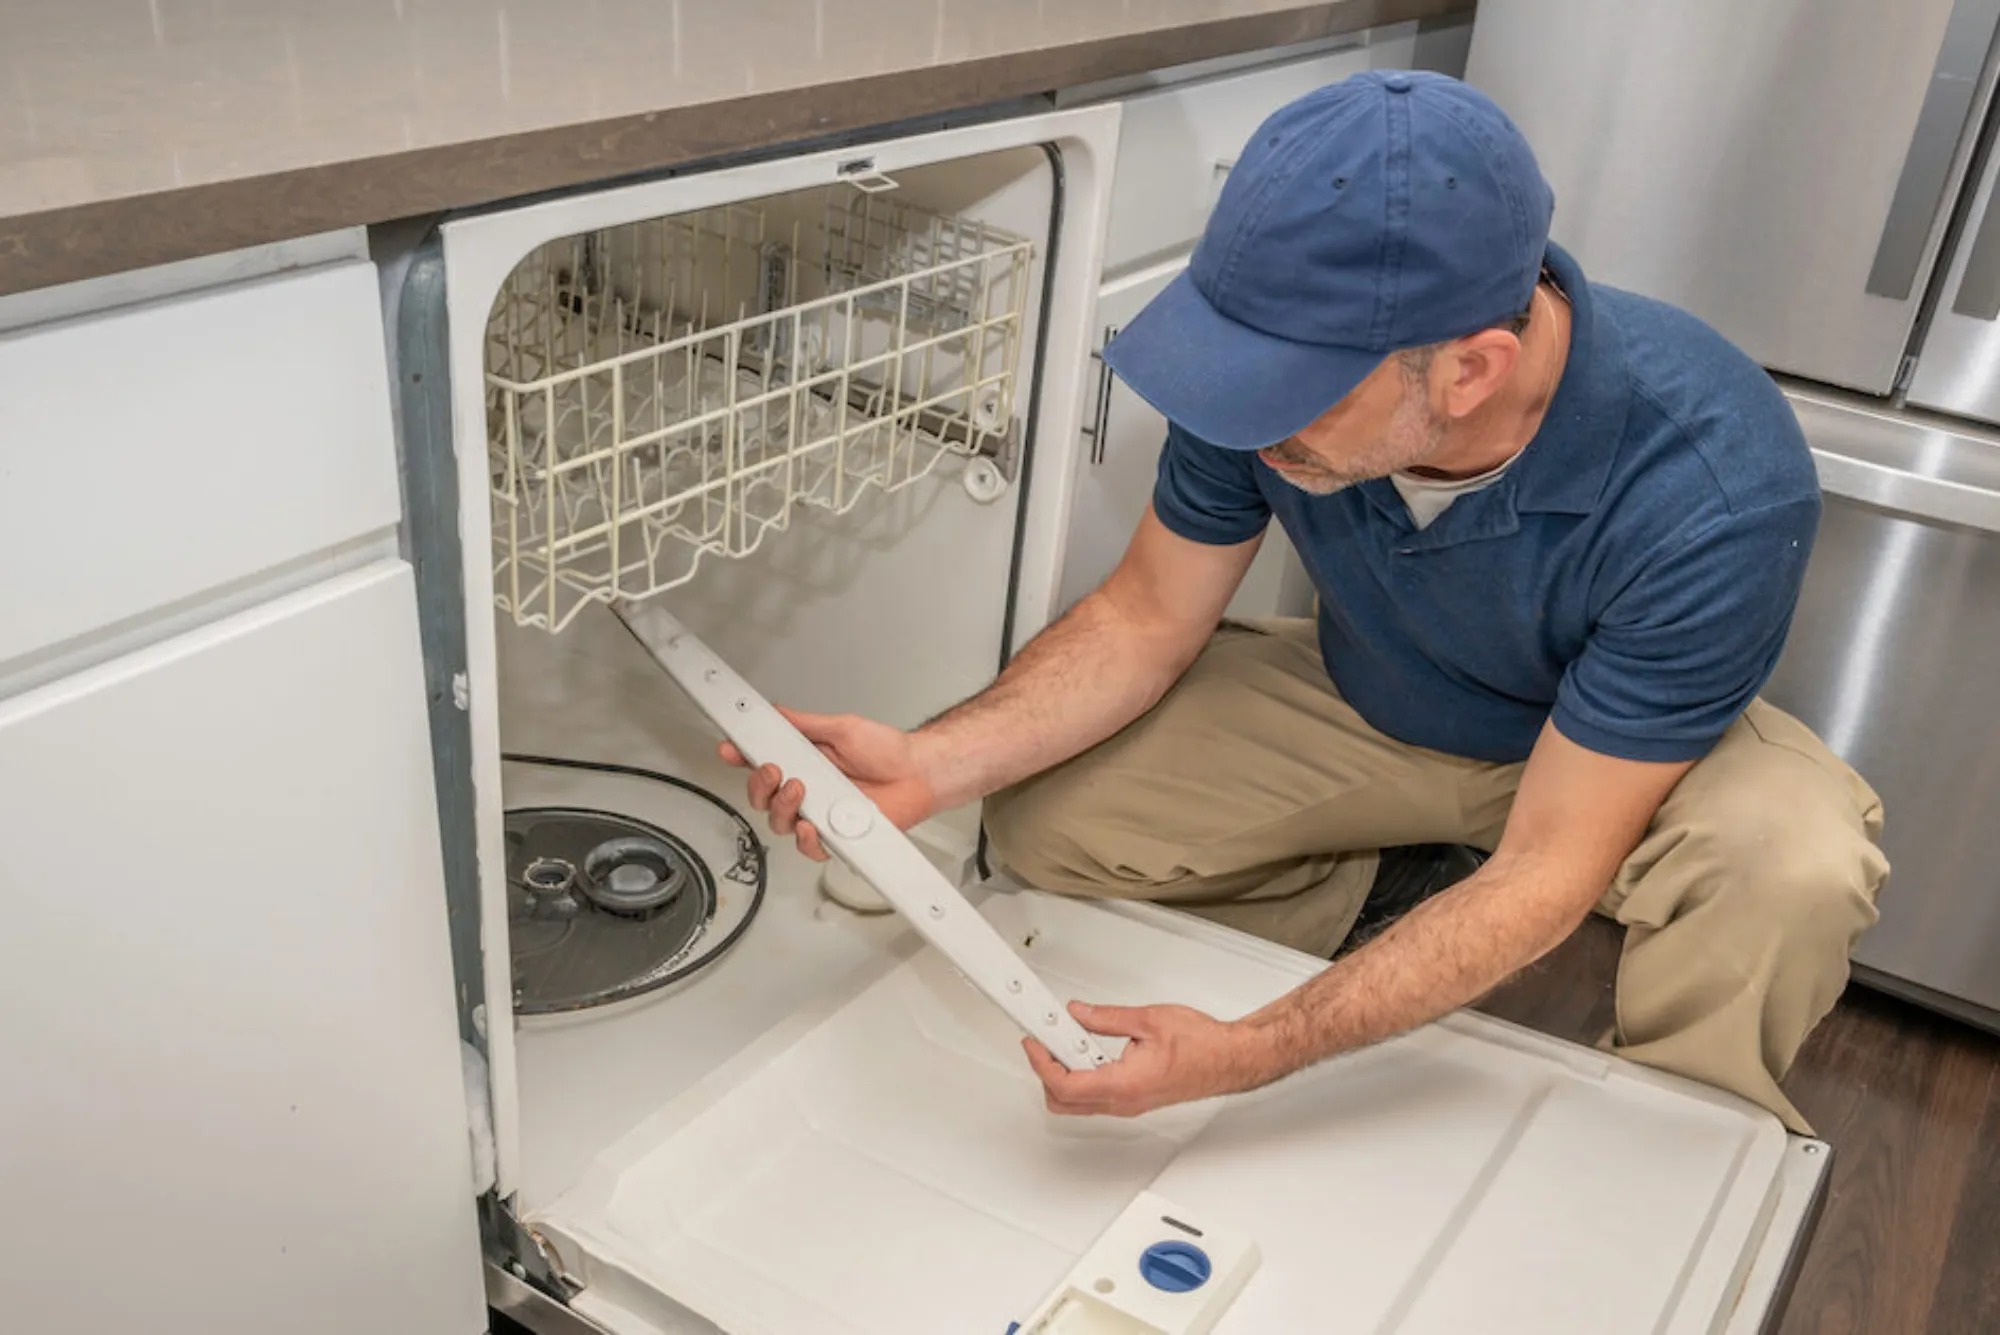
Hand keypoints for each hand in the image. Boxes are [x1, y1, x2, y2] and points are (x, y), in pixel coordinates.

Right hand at [718, 707, 937, 860]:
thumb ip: (807, 724)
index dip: (742, 758)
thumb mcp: (842, 727)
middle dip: (759, 785)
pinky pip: (810, 847)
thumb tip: (776, 713)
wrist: (919, 773)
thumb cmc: (888, 751)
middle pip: (764, 798)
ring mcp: (821, 814)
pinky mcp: (836, 836)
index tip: (731, 749)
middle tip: (773, 770)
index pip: (763, 762)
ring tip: (800, 789)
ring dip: (782, 808)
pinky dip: (806, 840)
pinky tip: (810, 826)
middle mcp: (809, 790)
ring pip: (781, 823)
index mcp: (805, 762)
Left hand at [1022, 1002, 1267, 1116]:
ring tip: (1068, 1038)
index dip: (1041, 1062)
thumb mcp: (1148, 1019)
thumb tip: (1078, 1013)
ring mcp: (1128, 1105)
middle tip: (1046, 1039)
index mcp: (1124, 1084)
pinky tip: (1088, 1049)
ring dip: (1065, 1072)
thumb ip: (1106, 1017)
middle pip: (1063, 1101)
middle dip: (1046, 1071)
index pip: (1065, 1084)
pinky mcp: (1133, 1100)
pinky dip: (1083, 1075)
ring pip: (1077, 1101)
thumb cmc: (1202, 1045)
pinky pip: (1095, 1096)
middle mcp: (1123, 1102)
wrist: (1229, 1060)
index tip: (1034, 1040)